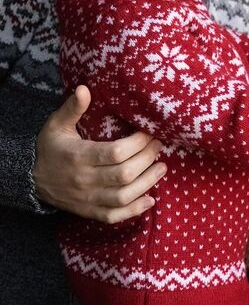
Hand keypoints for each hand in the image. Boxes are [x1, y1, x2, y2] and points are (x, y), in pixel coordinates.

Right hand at [33, 85, 166, 223]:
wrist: (29, 178)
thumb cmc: (50, 146)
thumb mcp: (57, 124)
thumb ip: (73, 108)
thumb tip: (84, 88)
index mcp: (78, 156)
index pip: (115, 153)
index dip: (138, 143)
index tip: (149, 133)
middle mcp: (84, 180)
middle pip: (124, 174)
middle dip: (147, 159)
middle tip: (159, 145)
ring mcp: (87, 199)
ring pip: (123, 197)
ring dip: (147, 183)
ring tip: (162, 168)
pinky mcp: (88, 212)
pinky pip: (114, 216)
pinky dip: (134, 211)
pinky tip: (150, 200)